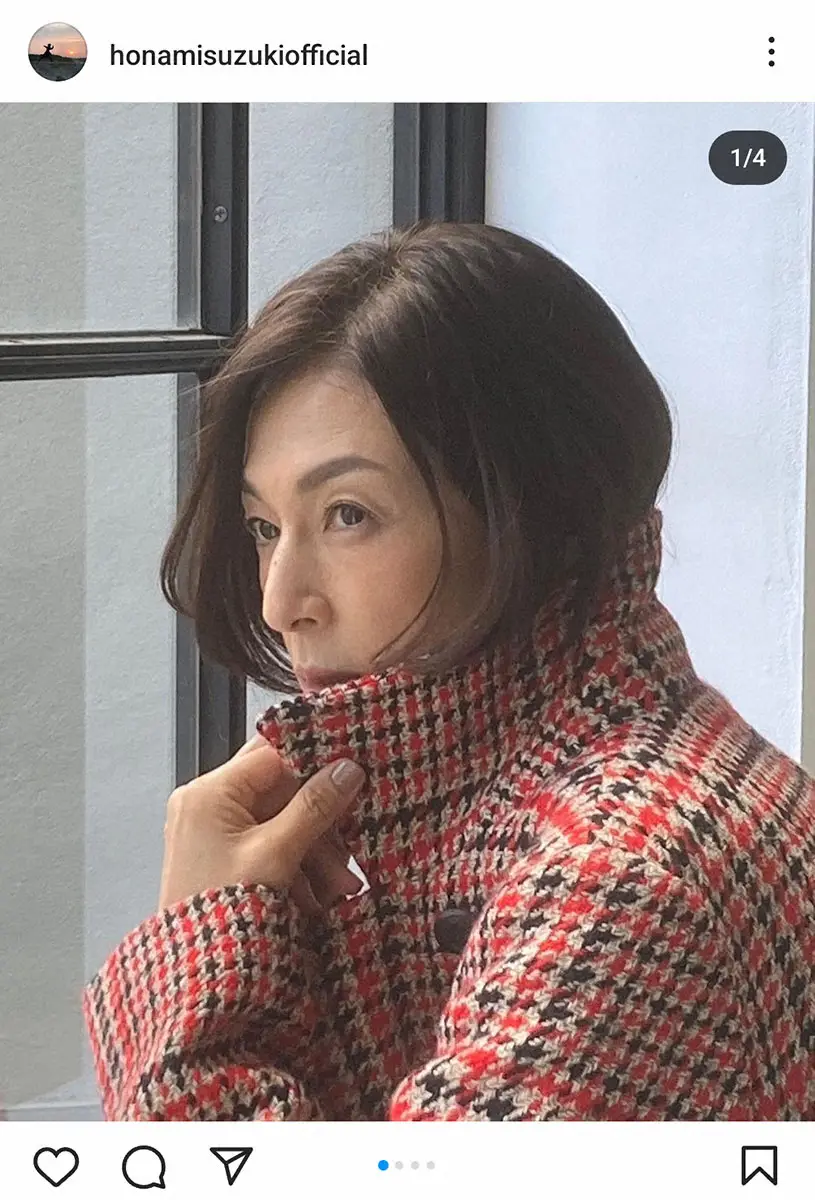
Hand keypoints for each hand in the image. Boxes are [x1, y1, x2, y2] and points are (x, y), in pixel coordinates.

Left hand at [158, 733, 366, 914]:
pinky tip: (318, 894)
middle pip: (280, 792)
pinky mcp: (224, 859)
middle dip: (320, 823)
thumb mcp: (277, 855)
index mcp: (209, 793)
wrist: (195, 981)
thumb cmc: (221, 916)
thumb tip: (346, 769)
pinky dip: (297, 867)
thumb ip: (314, 806)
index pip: (272, 754)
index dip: (314, 763)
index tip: (351, 774)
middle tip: (349, 849)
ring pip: (280, 823)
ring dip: (315, 851)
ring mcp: (213, 834)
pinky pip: (270, 848)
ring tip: (339, 885)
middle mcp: (205, 806)